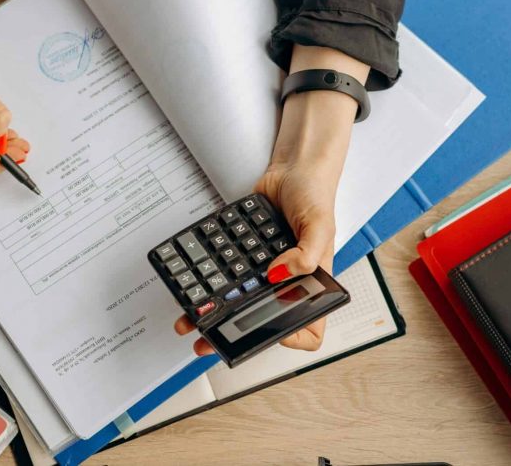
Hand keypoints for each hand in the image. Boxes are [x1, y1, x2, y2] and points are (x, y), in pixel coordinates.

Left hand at [172, 161, 337, 355]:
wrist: (292, 169)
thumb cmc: (315, 195)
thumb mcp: (320, 225)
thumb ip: (306, 255)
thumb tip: (278, 274)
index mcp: (312, 283)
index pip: (308, 327)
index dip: (292, 338)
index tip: (269, 336)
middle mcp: (287, 283)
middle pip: (263, 320)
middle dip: (235, 333)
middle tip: (210, 341)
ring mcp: (265, 271)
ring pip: (240, 301)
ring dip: (215, 312)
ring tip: (190, 320)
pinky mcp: (244, 255)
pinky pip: (227, 274)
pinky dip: (209, 283)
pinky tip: (193, 286)